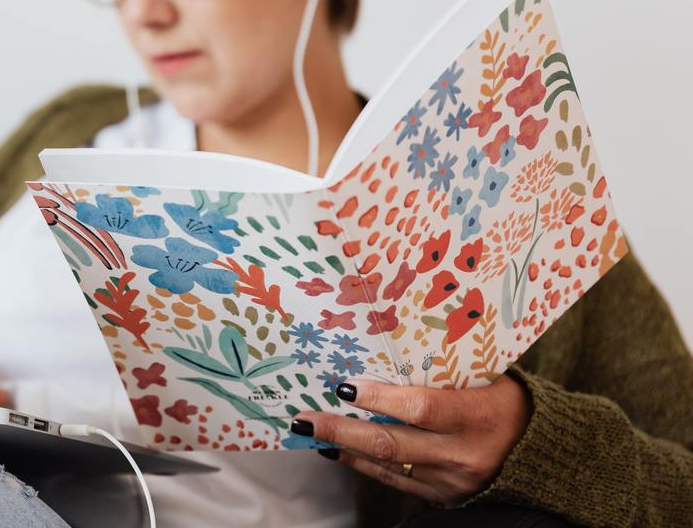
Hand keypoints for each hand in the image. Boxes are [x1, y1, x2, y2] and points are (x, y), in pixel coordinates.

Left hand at [290, 375, 529, 504]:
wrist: (542, 452)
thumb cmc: (509, 402)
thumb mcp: (485, 378)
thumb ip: (441, 372)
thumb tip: (384, 352)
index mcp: (476, 416)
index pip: (420, 408)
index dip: (380, 398)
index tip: (345, 386)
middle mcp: (461, 454)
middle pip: (391, 442)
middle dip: (341, 429)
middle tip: (305, 417)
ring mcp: (450, 480)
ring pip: (387, 464)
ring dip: (345, 446)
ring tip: (311, 431)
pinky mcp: (442, 496)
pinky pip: (394, 481)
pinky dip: (363, 464)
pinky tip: (339, 451)